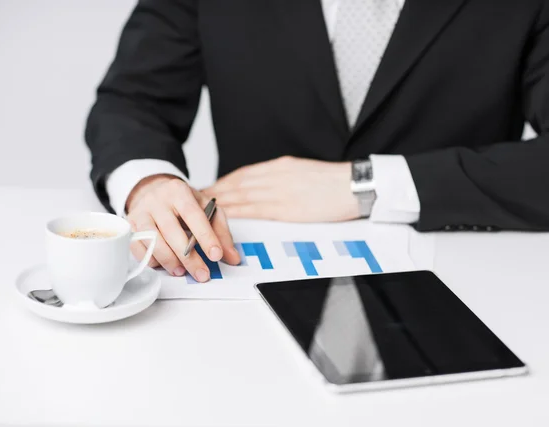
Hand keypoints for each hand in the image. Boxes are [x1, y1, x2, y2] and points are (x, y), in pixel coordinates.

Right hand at [126, 175, 240, 281]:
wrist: (153, 191)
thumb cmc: (183, 203)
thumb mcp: (206, 209)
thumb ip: (221, 232)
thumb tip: (232, 257)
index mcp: (179, 191)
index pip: (193, 214)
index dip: (205, 236)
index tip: (216, 255)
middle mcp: (157, 200)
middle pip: (171, 231)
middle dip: (189, 257)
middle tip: (202, 274)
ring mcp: (140, 213)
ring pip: (152, 241)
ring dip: (169, 261)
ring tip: (182, 272)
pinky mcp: (129, 226)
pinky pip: (137, 247)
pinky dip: (152, 260)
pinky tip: (164, 265)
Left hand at [203, 156, 358, 221]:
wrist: (354, 185)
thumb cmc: (334, 182)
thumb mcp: (305, 172)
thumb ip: (284, 177)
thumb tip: (268, 185)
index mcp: (281, 166)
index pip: (245, 174)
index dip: (225, 182)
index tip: (211, 187)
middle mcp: (275, 175)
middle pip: (237, 184)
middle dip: (215, 191)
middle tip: (195, 199)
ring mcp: (279, 190)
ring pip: (241, 196)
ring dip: (219, 202)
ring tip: (201, 209)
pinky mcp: (286, 207)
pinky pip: (254, 210)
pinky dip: (236, 212)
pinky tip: (224, 217)